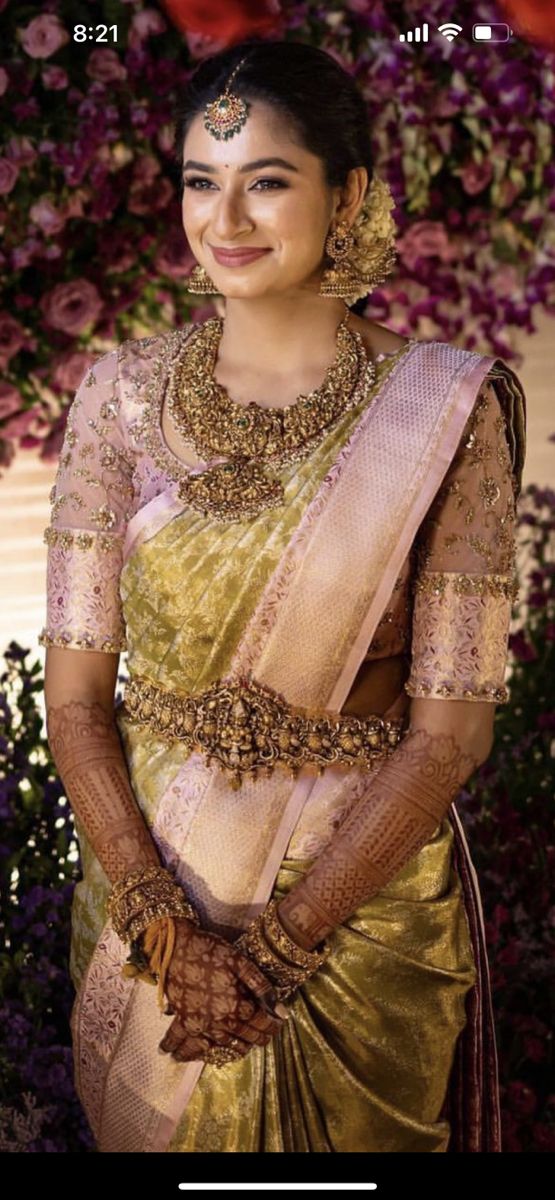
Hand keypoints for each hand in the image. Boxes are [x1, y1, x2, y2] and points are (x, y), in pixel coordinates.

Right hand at [157, 917, 287, 1062]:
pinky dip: (194, 1051)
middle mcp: (219, 1023)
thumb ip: (261, 986)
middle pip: (245, 1037)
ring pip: (224, 1047)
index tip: (279, 1022)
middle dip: (259, 1037)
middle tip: (266, 1035)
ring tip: (244, 1047)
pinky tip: (195, 1053)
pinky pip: (192, 1045)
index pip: (261, 1022)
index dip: (273, 1023)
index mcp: (235, 1007)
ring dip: (237, 1048)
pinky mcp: (184, 1022)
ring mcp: (201, 1026)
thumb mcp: (240, 962)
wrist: (174, 948)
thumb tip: (281, 1010)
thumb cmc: (210, 951)